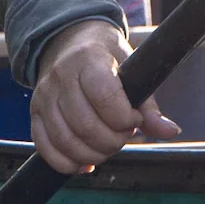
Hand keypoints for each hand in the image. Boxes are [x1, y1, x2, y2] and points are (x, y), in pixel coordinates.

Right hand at [29, 19, 179, 173]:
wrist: (69, 40)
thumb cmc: (106, 55)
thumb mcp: (131, 67)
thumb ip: (149, 104)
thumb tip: (170, 131)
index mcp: (89, 59)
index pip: (105, 97)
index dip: (125, 119)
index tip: (134, 119)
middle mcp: (61, 76)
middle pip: (86, 125)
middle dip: (112, 141)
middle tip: (123, 136)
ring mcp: (44, 95)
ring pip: (65, 141)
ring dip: (92, 155)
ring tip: (106, 146)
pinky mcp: (34, 113)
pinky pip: (45, 148)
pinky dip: (66, 163)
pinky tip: (84, 162)